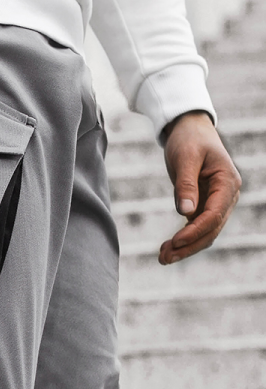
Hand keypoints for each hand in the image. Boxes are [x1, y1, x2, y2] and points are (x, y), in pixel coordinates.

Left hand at [159, 111, 241, 263]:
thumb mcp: (185, 158)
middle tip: (164, 258)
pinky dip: (184, 239)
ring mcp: (217, 202)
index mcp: (227, 183)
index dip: (195, 232)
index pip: (214, 215)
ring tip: (162, 258)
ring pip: (205, 233)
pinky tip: (166, 248)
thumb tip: (186, 213)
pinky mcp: (205, 205)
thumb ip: (185, 185)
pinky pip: (197, 228)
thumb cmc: (189, 140)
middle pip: (211, 230)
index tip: (175, 242)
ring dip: (186, 247)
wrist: (190, 130)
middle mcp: (227, 196)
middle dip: (189, 246)